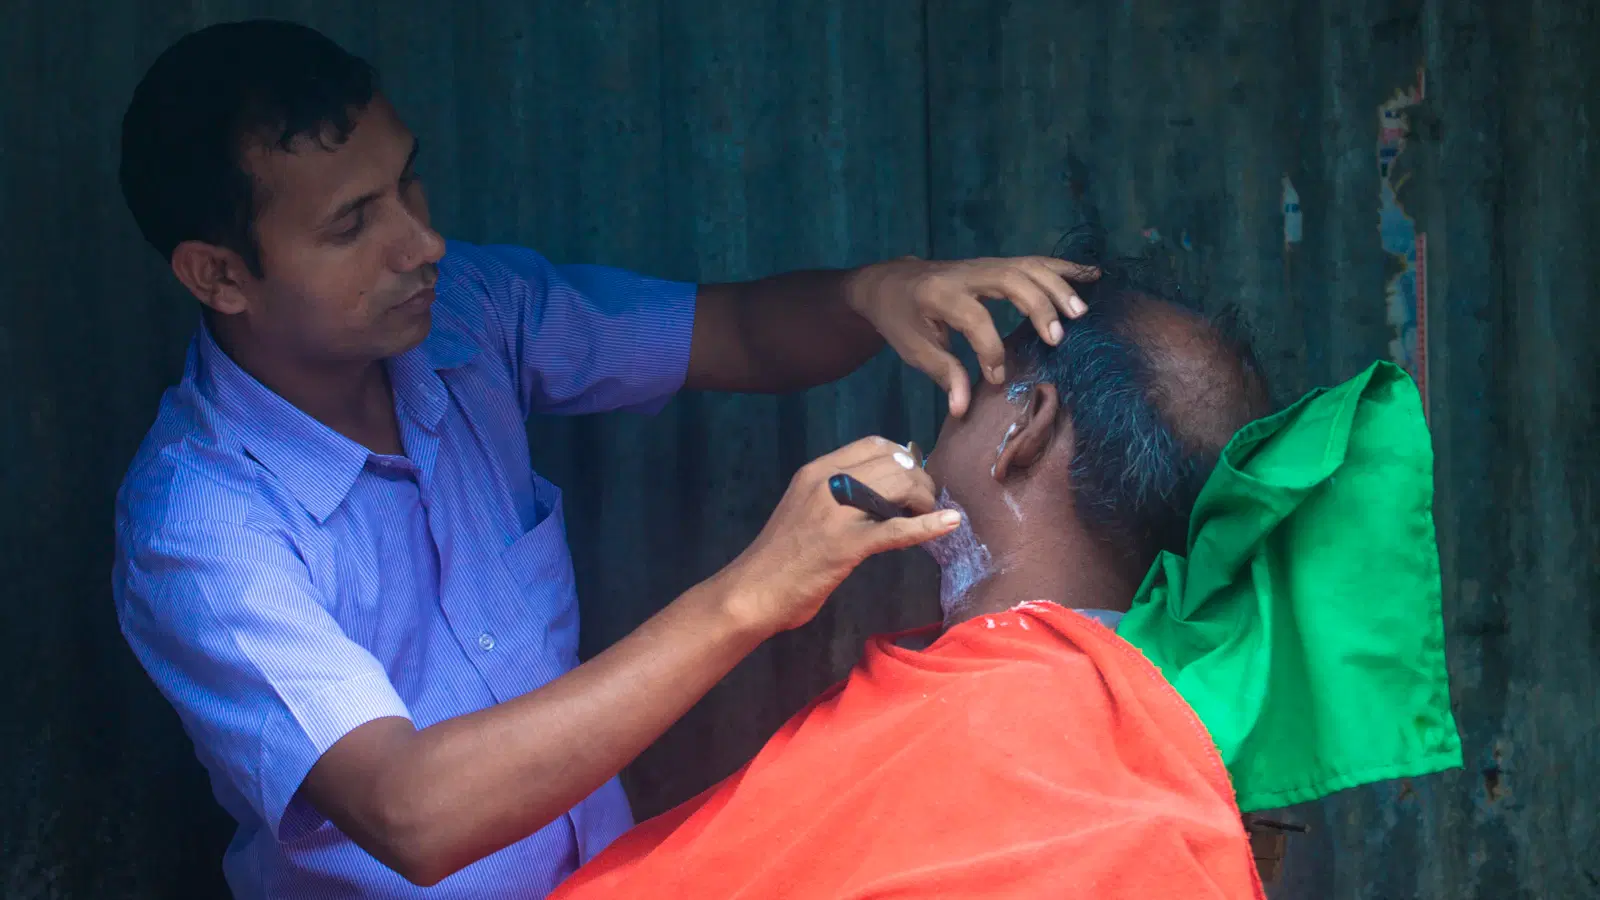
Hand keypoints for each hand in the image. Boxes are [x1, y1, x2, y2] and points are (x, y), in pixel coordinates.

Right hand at [720, 436, 958, 634]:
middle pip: (893, 462)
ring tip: (931, 516)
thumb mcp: (804, 508)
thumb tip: (880, 490)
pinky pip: (896, 529)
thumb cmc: (781, 555)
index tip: (914, 476)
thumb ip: (837, 495)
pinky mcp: (846, 544)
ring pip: (899, 486)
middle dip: (921, 480)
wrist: (752, 591)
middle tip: (927, 504)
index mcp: (816, 471)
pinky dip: (928, 526)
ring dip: (926, 499)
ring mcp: (836, 512)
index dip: (904, 456)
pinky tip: (949, 524)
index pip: (872, 444)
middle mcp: (827, 482)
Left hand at [845, 255, 1101, 416]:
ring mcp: (984, 265)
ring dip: (1057, 287)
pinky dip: (1063, 268)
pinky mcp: (996, 264)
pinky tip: (1091, 274)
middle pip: (1010, 280)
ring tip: (1081, 312)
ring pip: (1027, 266)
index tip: (997, 378)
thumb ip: (943, 374)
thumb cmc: (901, 318)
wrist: (890, 281)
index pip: (975, 317)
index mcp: (939, 295)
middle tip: (1058, 337)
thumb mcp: (914, 349)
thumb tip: (963, 409)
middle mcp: (966, 274)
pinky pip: (1034, 261)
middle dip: (1037, 305)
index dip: (990, 349)